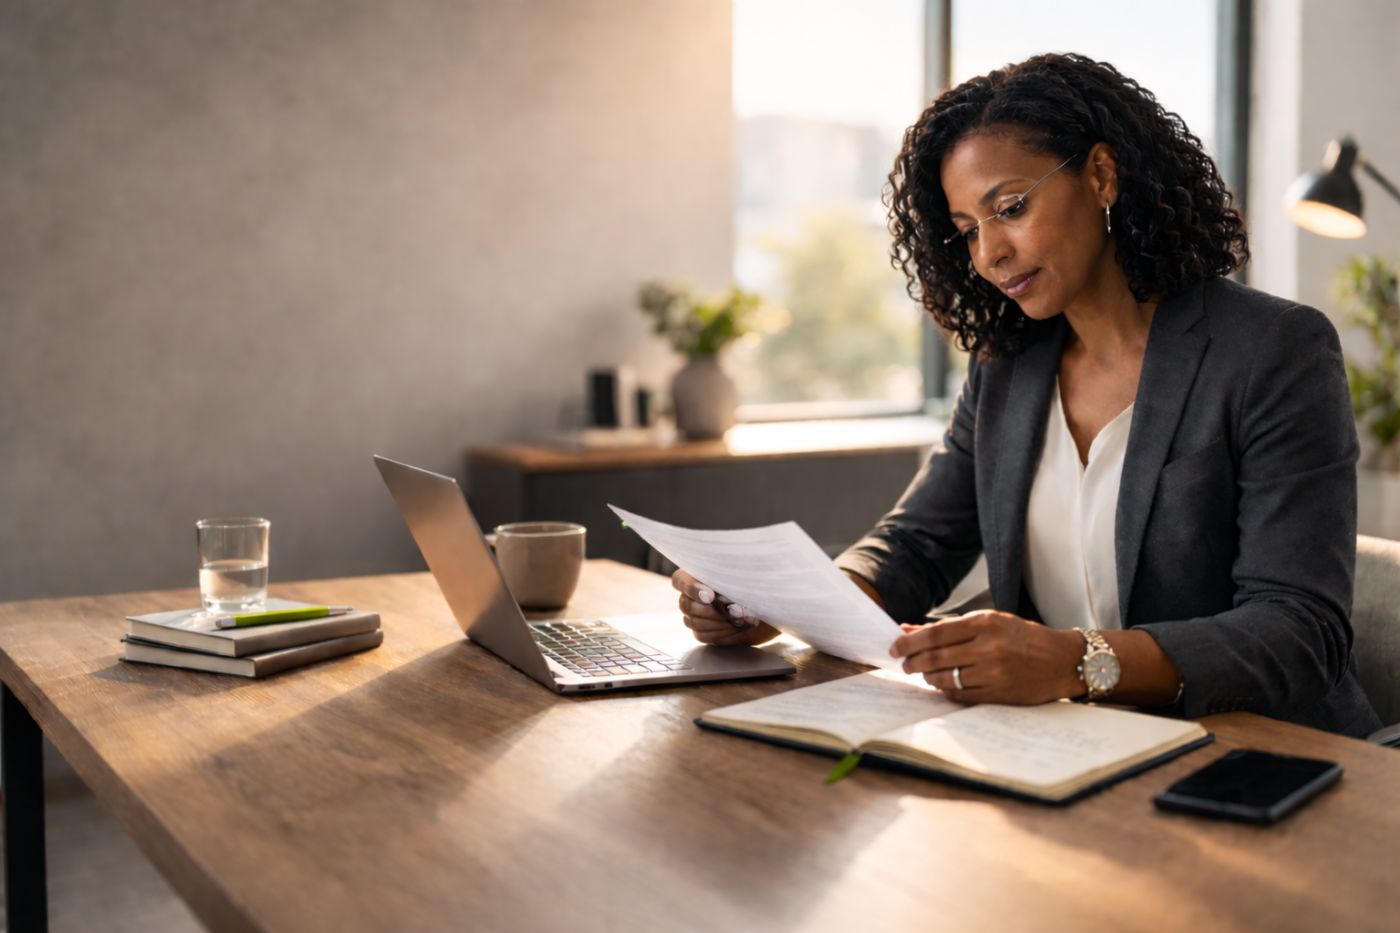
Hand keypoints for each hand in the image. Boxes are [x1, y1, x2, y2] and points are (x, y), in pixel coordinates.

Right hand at [672, 569, 779, 646]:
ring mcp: (699, 614)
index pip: (679, 580)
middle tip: (735, 612)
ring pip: (693, 621)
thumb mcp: (749, 575)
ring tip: (740, 620)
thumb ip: (732, 576)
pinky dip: (720, 633)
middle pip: (686, 604)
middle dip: (712, 610)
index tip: (711, 596)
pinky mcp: (706, 631)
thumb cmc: (761, 586)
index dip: (691, 588)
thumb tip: (719, 580)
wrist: (775, 607)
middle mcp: (695, 594)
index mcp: (700, 574)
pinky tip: (736, 628)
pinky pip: (702, 635)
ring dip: (718, 622)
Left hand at [889, 610, 1085, 704]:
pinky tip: (942, 685)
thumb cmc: (1024, 637)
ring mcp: (994, 672)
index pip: (936, 633)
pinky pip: (960, 694)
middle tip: (904, 664)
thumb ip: (952, 627)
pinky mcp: (998, 693)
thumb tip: (911, 630)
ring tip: (923, 673)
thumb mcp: (990, 621)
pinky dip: (945, 690)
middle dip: (913, 661)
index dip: (911, 642)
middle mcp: (989, 647)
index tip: (896, 646)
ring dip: (927, 677)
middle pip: (936, 657)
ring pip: (946, 678)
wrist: (1062, 661)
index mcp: (986, 623)